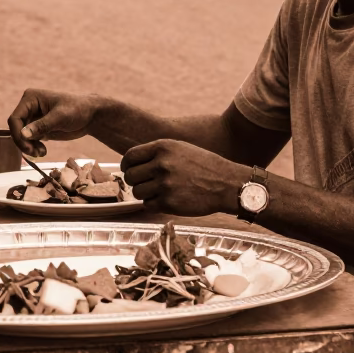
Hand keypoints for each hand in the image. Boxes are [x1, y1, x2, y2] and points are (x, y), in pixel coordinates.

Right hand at [7, 88, 102, 157]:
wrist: (90, 116)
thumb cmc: (77, 109)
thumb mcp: (60, 117)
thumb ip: (41, 125)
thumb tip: (23, 134)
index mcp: (30, 98)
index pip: (15, 118)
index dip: (17, 134)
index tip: (27, 147)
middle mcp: (28, 107)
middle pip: (16, 128)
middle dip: (23, 142)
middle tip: (35, 153)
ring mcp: (33, 118)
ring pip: (21, 136)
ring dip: (28, 147)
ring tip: (41, 153)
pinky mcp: (38, 128)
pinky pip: (29, 140)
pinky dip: (33, 147)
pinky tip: (43, 151)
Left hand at [120, 139, 247, 216]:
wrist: (227, 184)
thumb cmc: (204, 165)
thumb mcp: (180, 148)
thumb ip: (158, 153)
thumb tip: (134, 162)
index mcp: (163, 147)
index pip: (130, 156)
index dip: (126, 165)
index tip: (129, 170)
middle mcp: (161, 164)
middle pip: (131, 176)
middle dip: (135, 181)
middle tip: (145, 183)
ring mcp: (165, 184)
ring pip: (137, 192)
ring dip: (144, 194)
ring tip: (158, 192)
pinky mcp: (169, 202)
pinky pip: (148, 205)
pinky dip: (153, 204)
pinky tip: (165, 200)